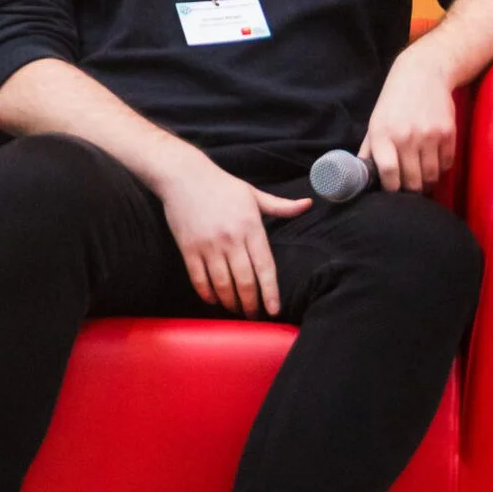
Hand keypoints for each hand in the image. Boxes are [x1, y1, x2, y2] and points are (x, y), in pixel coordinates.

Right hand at [157, 152, 310, 316]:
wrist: (184, 176)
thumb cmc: (222, 185)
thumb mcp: (253, 194)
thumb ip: (281, 206)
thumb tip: (308, 204)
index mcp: (250, 227)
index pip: (265, 267)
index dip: (270, 292)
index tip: (273, 310)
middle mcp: (231, 239)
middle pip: (244, 281)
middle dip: (250, 304)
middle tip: (253, 315)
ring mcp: (208, 245)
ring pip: (222, 284)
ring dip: (229, 302)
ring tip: (235, 309)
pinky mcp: (188, 248)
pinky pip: (199, 278)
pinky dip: (207, 293)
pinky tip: (213, 299)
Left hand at [360, 45, 458, 192]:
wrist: (424, 73)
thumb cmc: (394, 101)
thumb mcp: (375, 122)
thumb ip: (369, 149)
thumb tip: (361, 175)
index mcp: (383, 135)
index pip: (388, 173)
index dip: (391, 189)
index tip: (393, 192)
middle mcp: (406, 137)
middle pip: (412, 180)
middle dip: (411, 190)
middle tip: (410, 189)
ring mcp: (429, 135)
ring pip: (431, 176)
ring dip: (427, 182)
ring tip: (423, 180)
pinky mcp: (448, 133)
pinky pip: (446, 164)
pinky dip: (441, 169)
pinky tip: (434, 163)